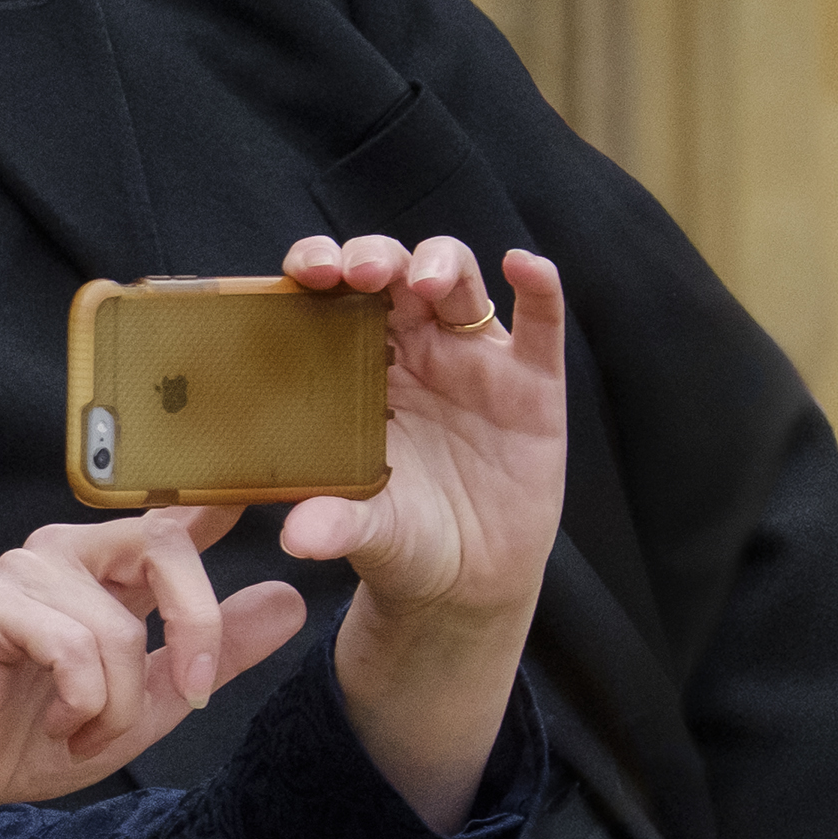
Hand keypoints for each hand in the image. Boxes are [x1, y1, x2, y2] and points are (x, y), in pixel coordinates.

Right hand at [0, 509, 304, 838]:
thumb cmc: (37, 734)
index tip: (276, 493)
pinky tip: (58, 722)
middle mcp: (68, 553)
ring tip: (84, 732)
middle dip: (198, 626)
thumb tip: (289, 601)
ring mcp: (26, 573)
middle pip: (165, 543)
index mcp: (109, 566)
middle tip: (191, 690)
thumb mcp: (153, 701)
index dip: (226, 498)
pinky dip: (81, 701)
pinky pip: (74, 647)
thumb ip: (216, 653)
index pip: (178, 515)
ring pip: (118, 625)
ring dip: (117, 702)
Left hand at [278, 235, 571, 828]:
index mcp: (356, 371)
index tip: (305, 275)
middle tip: (356, 273)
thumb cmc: (402, 542)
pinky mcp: (532, 383)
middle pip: (392, 274)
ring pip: (458, 281)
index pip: (331, 299)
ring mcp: (474, 361)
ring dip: (440, 263)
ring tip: (424, 281)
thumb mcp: (365, 533)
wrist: (467, 581)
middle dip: (373, 257)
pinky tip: (525, 266)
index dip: (319, 270)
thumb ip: (335, 524)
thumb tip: (296, 538)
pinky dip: (540, 287)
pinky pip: (541, 323)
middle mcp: (413, 352)